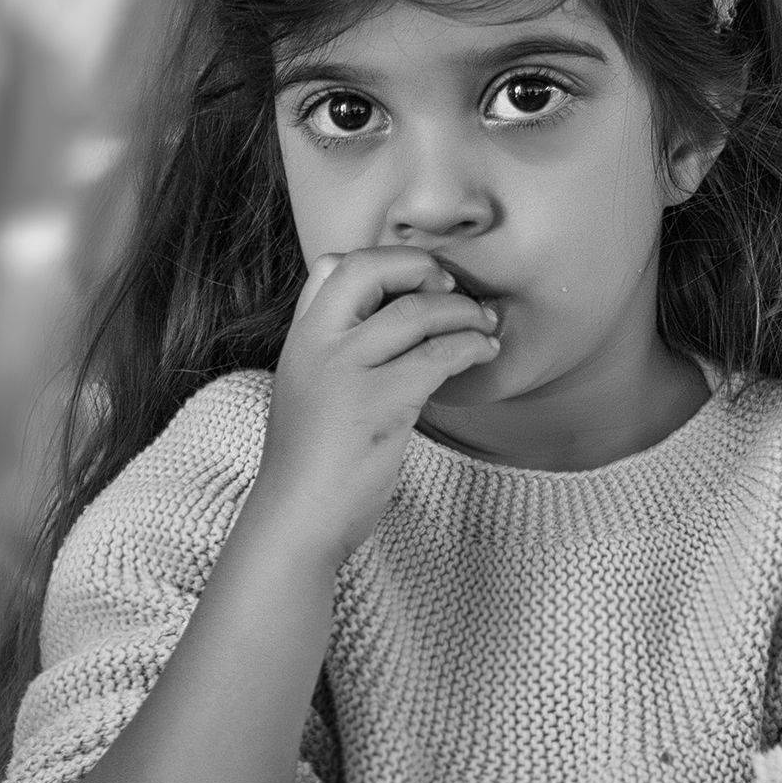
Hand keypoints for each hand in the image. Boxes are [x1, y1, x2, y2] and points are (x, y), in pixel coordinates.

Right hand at [255, 246, 500, 567]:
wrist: (296, 521)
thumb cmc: (311, 466)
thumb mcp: (308, 394)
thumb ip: (334, 356)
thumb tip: (388, 327)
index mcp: (300, 340)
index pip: (331, 266)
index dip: (381, 262)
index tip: (416, 282)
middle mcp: (318, 346)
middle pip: (369, 268)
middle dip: (420, 266)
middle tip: (452, 286)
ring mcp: (347, 371)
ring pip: (416, 310)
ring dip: (463, 310)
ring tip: (485, 322)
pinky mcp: (381, 403)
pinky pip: (439, 355)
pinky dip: (471, 345)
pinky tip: (484, 352)